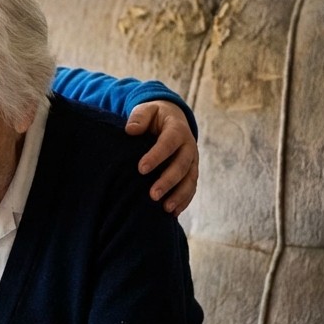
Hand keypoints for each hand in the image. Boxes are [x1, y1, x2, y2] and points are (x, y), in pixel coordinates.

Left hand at [125, 100, 197, 215]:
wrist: (171, 119)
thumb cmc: (153, 116)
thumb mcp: (146, 110)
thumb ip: (139, 117)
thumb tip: (131, 130)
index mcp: (177, 129)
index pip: (169, 143)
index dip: (157, 156)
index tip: (141, 168)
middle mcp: (188, 146)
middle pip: (182, 165)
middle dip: (168, 181)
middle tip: (152, 195)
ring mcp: (192, 160)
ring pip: (190, 179)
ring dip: (179, 195)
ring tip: (166, 209)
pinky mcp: (191, 171)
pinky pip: (191, 187)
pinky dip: (184, 200)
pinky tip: (173, 213)